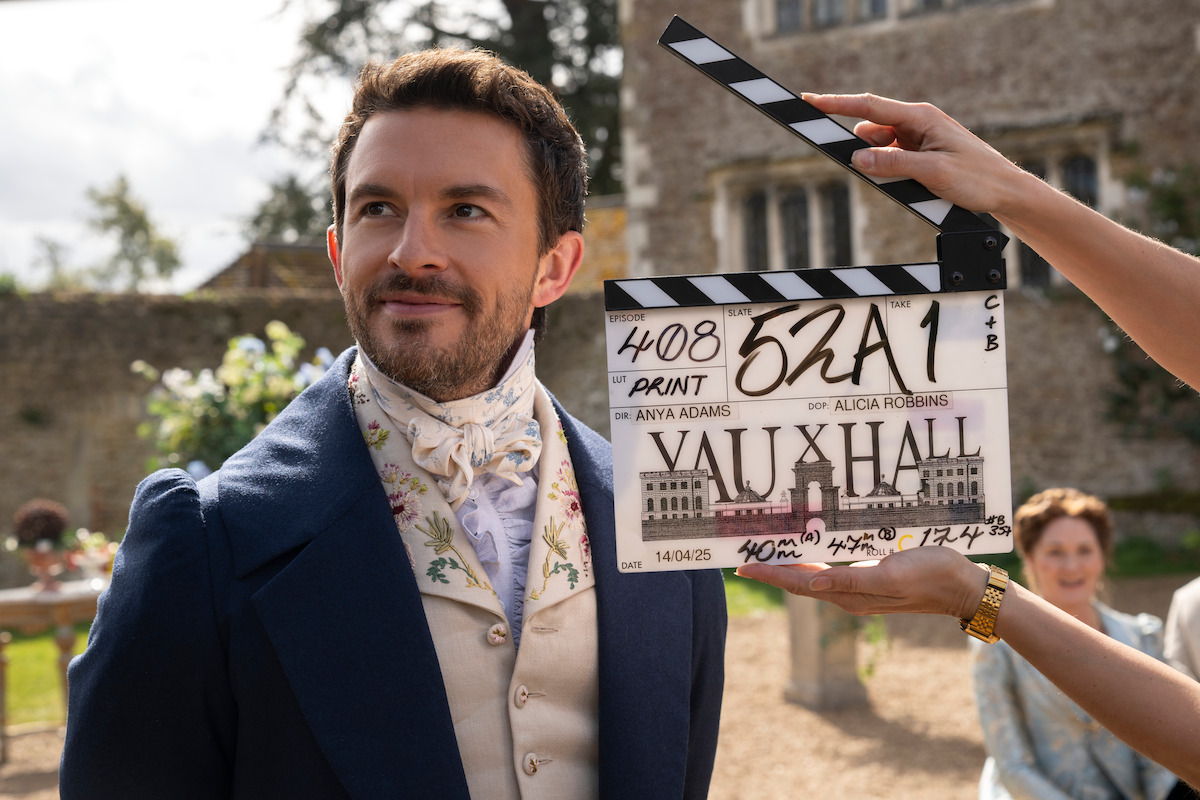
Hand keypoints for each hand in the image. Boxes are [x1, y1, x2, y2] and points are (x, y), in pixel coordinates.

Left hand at [736, 547, 987, 619]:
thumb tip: (811, 583)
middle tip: (744, 551)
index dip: (768, 574)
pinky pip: (830, 567)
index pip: (797, 584)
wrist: (960, 586)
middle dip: (770, 567)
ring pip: (812, 574)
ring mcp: (857, 586)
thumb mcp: (889, 576)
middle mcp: (846, 593)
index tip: (741, 566)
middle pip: (798, 580)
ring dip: (787, 562)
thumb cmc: (928, 577)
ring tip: (764, 548)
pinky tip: (805, 546)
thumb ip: (851, 578)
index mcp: (847, 595)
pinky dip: (811, 557)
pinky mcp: (868, 576)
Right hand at [803, 93, 1034, 219]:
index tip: (809, 100)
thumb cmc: (977, 178)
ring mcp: (917, 139)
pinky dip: (891, 173)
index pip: (869, 106)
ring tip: (909, 186)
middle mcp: (916, 123)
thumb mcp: (932, 173)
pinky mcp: (919, 155)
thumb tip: (855, 158)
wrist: (1005, 193)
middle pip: (870, 129)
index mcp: (920, 117)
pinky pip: (891, 160)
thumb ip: (892, 164)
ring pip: (878, 148)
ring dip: (880, 166)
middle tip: (878, 172)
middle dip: (863, 150)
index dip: (836, 103)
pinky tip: (912, 188)